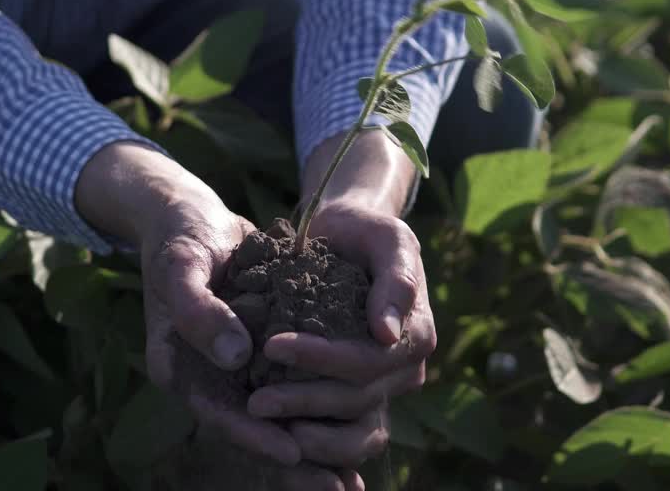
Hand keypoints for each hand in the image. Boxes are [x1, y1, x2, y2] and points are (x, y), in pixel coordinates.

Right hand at [78, 141, 353, 485]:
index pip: (219, 412)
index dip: (256, 435)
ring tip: (350, 482)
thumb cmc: (182, 237)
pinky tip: (355, 432)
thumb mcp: (183, 267)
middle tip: (336, 490)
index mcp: (177, 366)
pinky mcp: (256, 356)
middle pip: (250, 431)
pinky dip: (315, 413)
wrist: (190, 217)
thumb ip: (201, 311)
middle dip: (292, 462)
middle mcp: (205, 377)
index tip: (294, 450)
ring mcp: (231, 369)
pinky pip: (286, 394)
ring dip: (311, 448)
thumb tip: (236, 357)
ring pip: (273, 420)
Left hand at [248, 131, 436, 475]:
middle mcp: (403, 370)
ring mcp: (383, 390)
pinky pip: (343, 434)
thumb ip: (396, 280)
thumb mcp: (387, 238)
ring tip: (262, 420)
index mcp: (415, 335)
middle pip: (356, 401)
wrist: (347, 237)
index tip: (271, 346)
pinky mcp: (357, 399)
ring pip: (354, 431)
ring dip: (310, 433)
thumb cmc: (366, 231)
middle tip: (255, 402)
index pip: (367, 362)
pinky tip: (275, 435)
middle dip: (304, 401)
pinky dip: (313, 439)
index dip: (321, 359)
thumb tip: (387, 334)